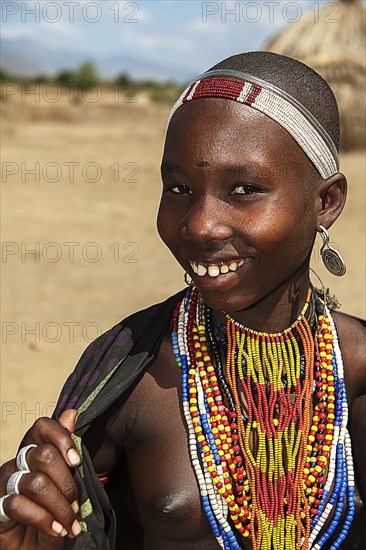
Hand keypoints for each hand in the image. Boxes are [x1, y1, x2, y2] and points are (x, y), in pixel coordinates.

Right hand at [0, 409, 81, 548]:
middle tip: (76, 504)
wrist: (37, 549)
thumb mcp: (67, 484)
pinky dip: (44, 520)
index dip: (61, 438)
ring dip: (59, 506)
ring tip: (69, 522)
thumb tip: (71, 413)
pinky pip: (19, 505)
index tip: (76, 462)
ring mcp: (5, 484)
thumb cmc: (54, 513)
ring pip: (35, 482)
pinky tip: (56, 530)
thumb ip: (68, 452)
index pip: (42, 427)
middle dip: (66, 483)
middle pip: (43, 455)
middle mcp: (17, 462)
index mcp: (35, 451)